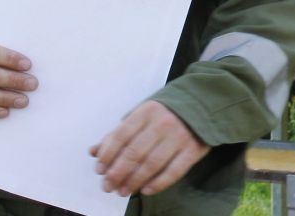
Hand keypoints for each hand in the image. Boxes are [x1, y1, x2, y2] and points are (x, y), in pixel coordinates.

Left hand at [91, 100, 208, 196]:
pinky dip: (158, 183)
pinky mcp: (192, 151)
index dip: (108, 154)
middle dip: (118, 172)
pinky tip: (145, 190)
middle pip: (135, 152)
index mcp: (145, 112)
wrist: (201, 104)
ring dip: (134, 181)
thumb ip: (118, 133)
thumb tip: (94, 152)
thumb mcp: (140, 115)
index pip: (121, 135)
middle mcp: (161, 124)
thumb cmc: (163, 113)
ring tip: (123, 191)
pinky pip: (173, 172)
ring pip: (152, 164)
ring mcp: (178, 137)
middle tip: (108, 186)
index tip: (99, 170)